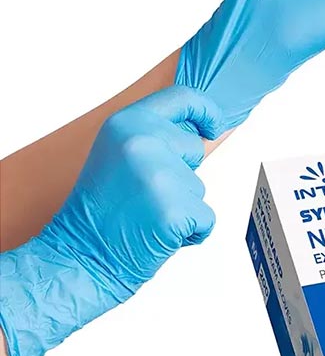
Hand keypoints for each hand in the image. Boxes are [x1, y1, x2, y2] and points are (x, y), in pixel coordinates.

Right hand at [0, 86, 221, 355]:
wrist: (79, 258)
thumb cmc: (100, 212)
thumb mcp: (118, 154)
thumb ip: (153, 136)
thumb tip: (201, 129)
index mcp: (126, 123)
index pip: (182, 97)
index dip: (205, 109)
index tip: (213, 125)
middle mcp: (143, 143)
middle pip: (194, 148)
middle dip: (181, 173)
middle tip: (143, 194)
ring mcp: (161, 177)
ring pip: (199, 188)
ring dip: (182, 206)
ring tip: (146, 215)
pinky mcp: (177, 211)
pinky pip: (206, 218)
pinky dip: (192, 232)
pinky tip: (159, 235)